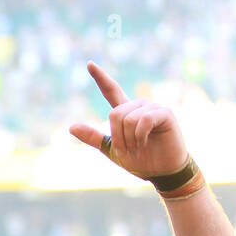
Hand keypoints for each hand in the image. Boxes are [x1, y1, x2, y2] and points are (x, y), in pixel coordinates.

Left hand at [71, 62, 188, 179]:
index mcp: (126, 112)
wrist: (161, 171)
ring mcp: (152, 108)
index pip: (111, 91)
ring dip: (130, 139)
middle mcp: (138, 106)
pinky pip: (143, 119)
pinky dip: (140, 135)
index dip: (100, 78)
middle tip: (129, 149)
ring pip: (128, 118)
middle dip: (118, 137)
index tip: (89, 64)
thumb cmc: (140, 160)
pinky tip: (146, 141)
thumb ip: (94, 137)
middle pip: (115, 114)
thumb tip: (71, 127)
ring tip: (139, 146)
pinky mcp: (164, 113)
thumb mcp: (112, 149)